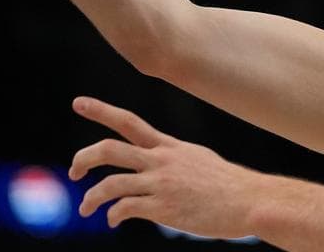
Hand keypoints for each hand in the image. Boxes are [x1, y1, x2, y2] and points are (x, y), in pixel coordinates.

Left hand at [69, 96, 262, 238]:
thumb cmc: (228, 184)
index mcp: (169, 147)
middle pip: (110, 150)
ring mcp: (161, 184)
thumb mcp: (199, 159)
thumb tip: (157, 164)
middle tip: (74, 169)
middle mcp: (161, 160)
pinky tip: (113, 221)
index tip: (78, 102)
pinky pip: (125, 209)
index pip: (129, 122)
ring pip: (110, 184)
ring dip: (91, 197)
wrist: (249, 200)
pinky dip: (113, 215)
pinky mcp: (164, 208)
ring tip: (85, 208)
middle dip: (83, 158)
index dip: (101, 111)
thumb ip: (173, 159)